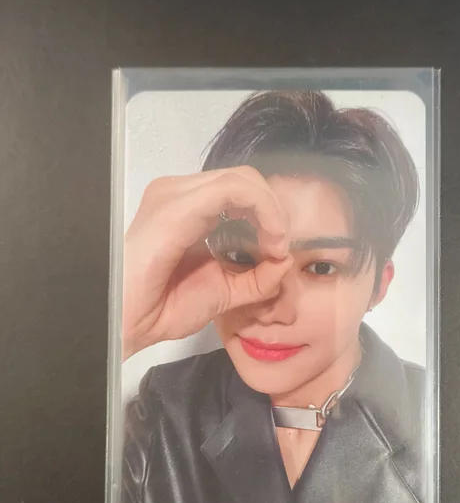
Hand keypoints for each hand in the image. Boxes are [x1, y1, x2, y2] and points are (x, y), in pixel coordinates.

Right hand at [122, 166, 291, 359]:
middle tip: (281, 245)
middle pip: (243, 179)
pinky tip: (269, 238)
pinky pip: (232, 190)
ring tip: (275, 244)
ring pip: (241, 179)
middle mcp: (180, 193)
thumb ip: (258, 277)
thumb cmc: (164, 308)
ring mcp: (176, 195)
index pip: (240, 190)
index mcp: (189, 208)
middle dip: (274, 208)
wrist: (130, 323)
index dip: (270, 213)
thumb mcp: (226, 292)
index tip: (280, 250)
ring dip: (270, 208)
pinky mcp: (178, 205)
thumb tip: (286, 260)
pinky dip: (262, 209)